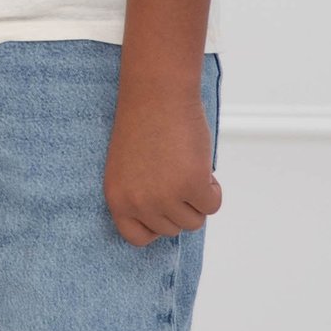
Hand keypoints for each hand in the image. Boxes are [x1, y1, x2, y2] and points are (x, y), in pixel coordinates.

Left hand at [104, 78, 221, 243]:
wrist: (156, 93)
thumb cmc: (144, 124)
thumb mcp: (131, 169)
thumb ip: (143, 197)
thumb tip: (171, 219)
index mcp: (117, 198)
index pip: (137, 237)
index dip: (156, 225)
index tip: (164, 208)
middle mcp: (138, 202)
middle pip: (172, 228)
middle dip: (181, 205)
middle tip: (177, 173)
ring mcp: (165, 196)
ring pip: (194, 221)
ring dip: (197, 198)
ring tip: (187, 167)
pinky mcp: (192, 184)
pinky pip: (212, 205)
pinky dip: (213, 189)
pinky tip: (200, 164)